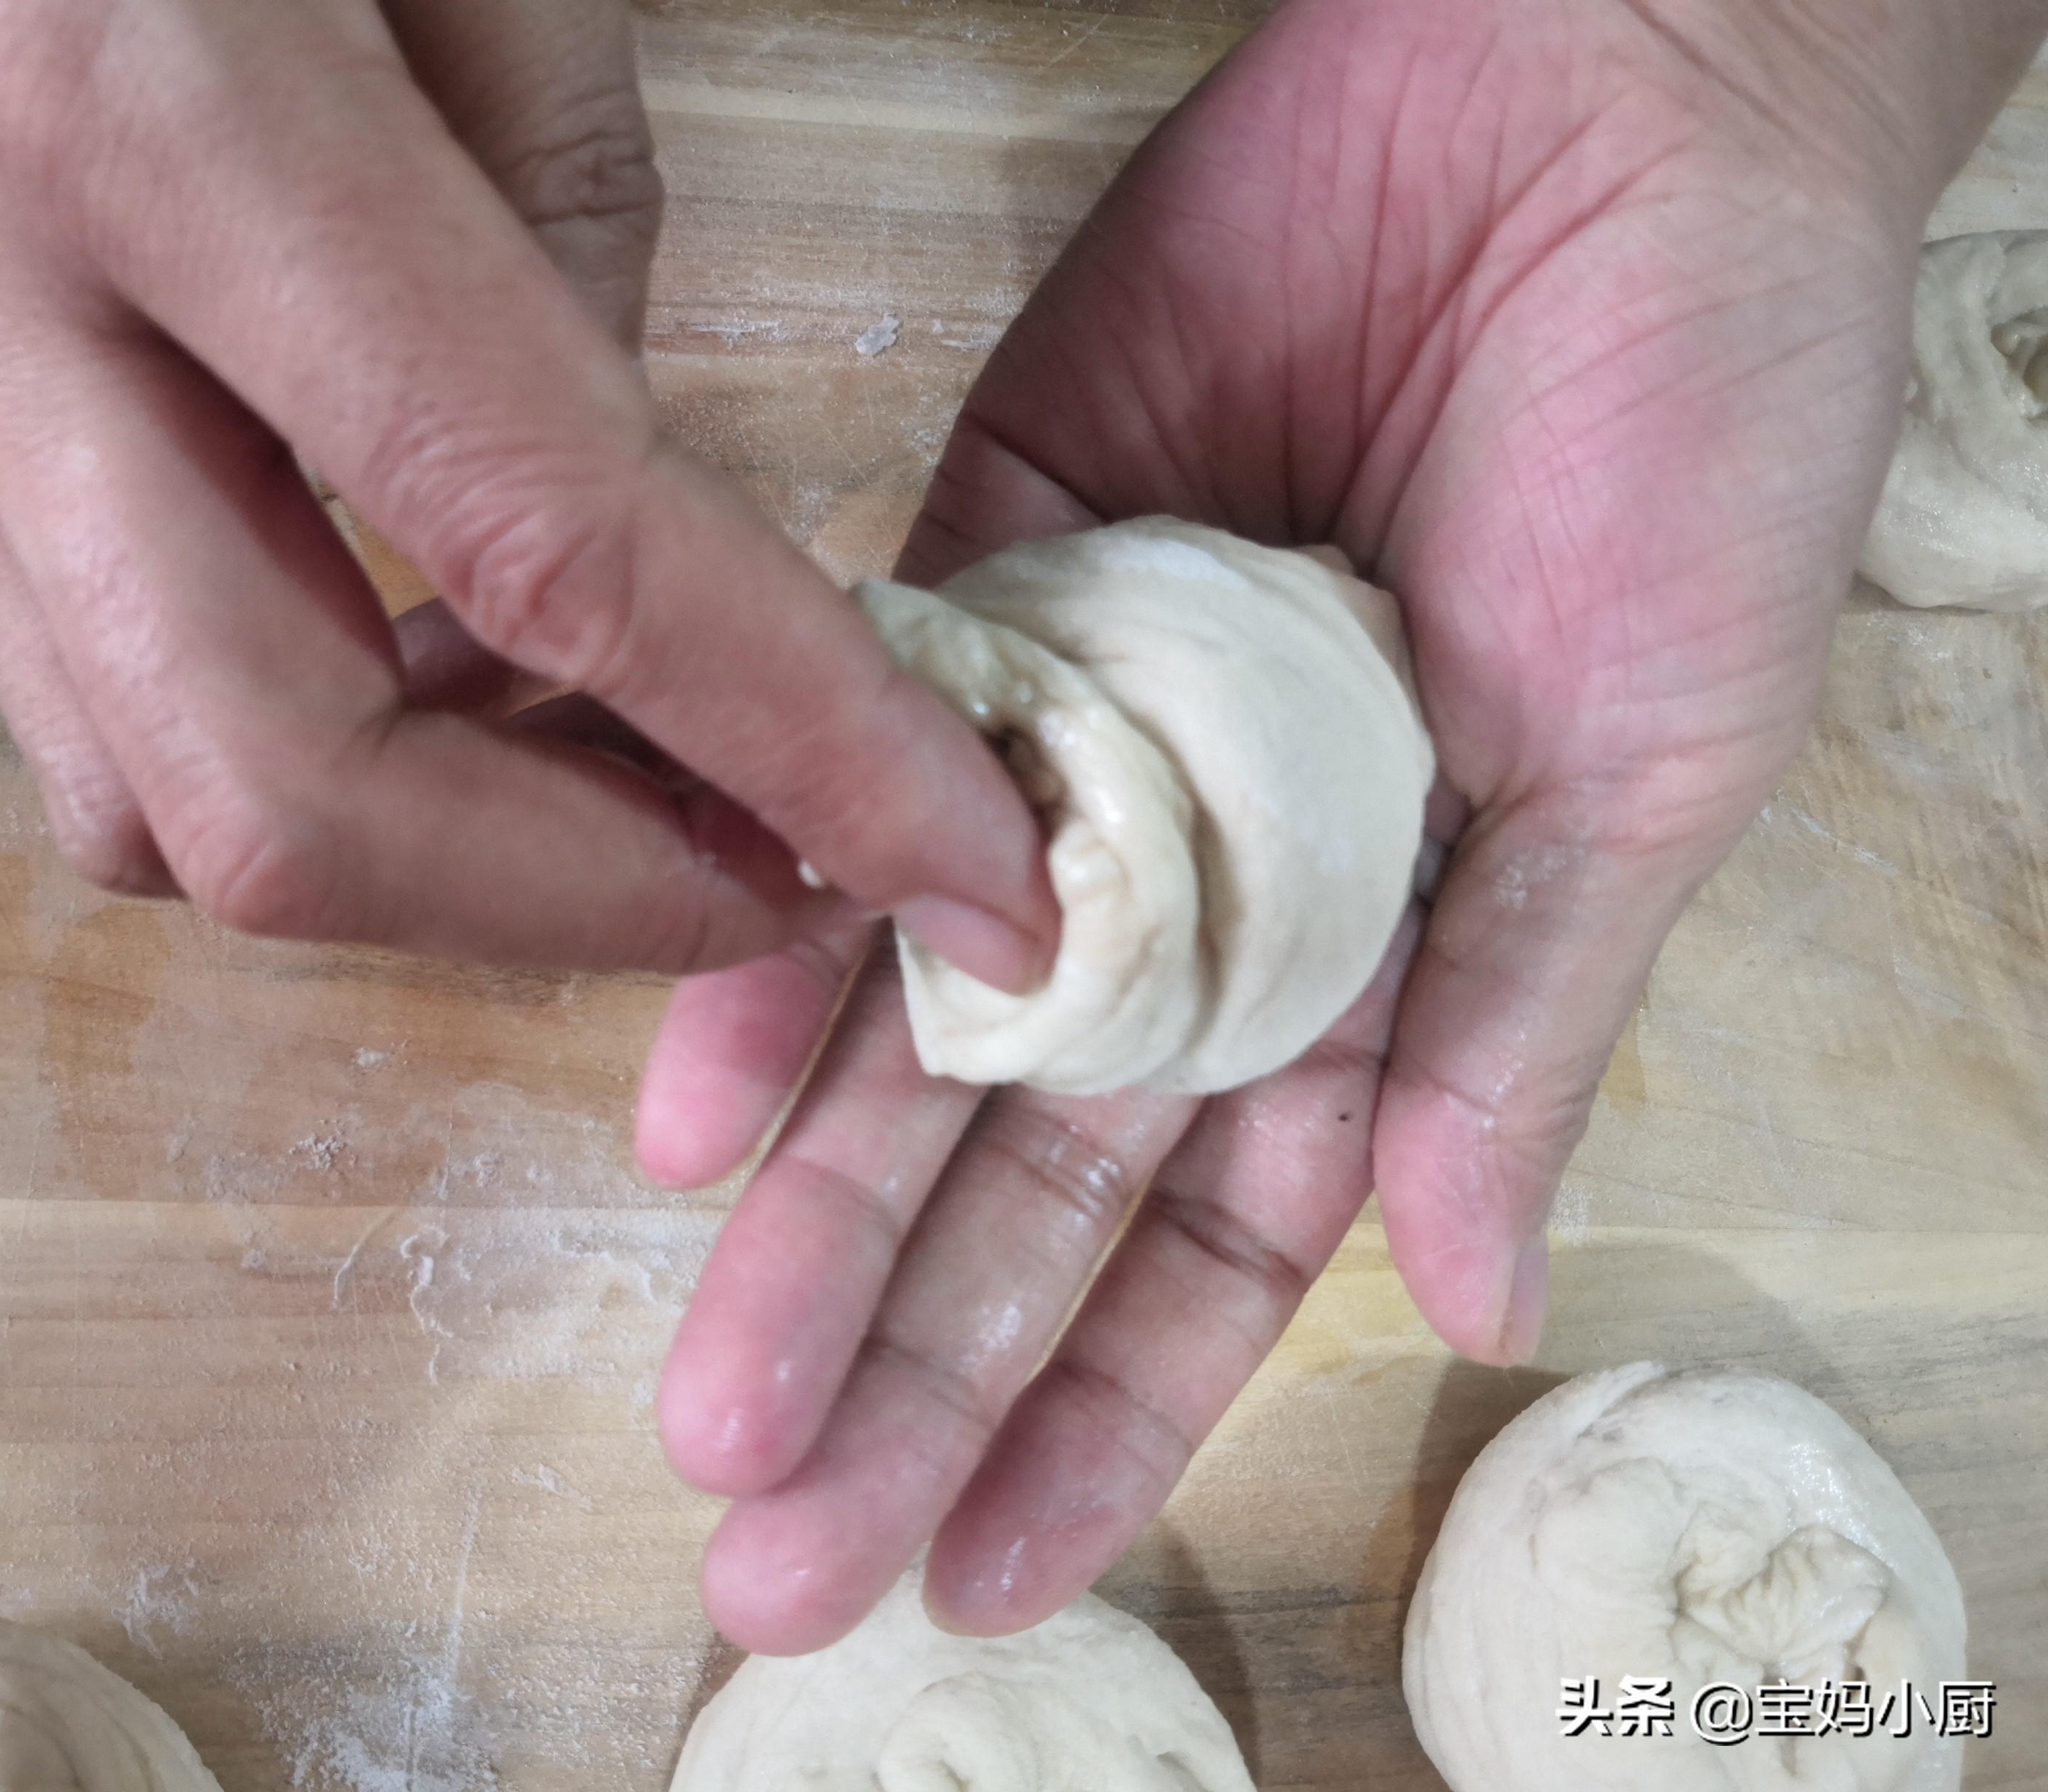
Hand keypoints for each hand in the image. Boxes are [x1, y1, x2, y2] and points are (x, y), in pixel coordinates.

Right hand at [0, 0, 1055, 984]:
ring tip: (641, 791)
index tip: (964, 864)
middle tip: (796, 879)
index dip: (790, 740)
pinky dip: (311, 763)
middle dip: (578, 898)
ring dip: (435, 865)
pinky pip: (98, 700)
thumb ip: (566, 226)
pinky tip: (457, 690)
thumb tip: (636, 538)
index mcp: (147, 105)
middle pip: (282, 791)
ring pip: (147, 800)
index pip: (541, 540)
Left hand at [636, 0, 2039, 1650]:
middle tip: (780, 1552)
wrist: (1602, 106)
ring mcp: (1081, 749)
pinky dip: (774, 944)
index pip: (1216, 1250)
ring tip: (716, 1402)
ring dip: (818, 1213)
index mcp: (1382, 958)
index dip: (1104, 1415)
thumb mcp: (1650, 767)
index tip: (989, 1574)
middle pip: (1034, 1178)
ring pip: (922, 1031)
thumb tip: (1468, 1301)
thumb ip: (1517, 1026)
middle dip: (916, 1365)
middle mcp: (1206, 886)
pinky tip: (690, 1108)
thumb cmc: (1692, 436)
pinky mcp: (983, 587)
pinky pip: (849, 798)